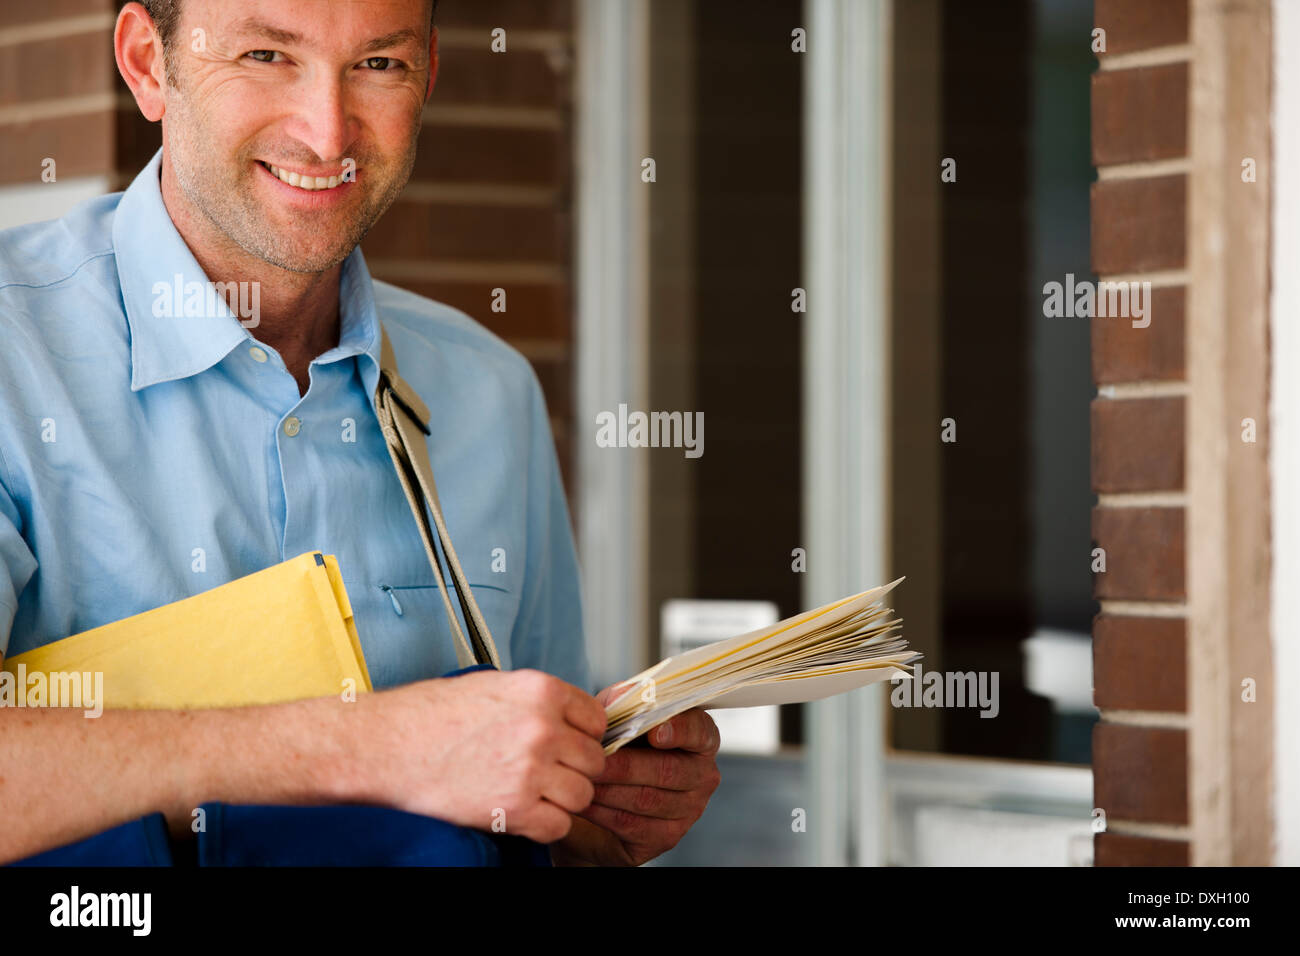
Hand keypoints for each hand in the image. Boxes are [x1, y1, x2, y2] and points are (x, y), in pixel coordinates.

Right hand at [344, 669, 606, 843]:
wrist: (386, 745)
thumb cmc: (430, 715)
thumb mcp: (494, 686)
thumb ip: (539, 702)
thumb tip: (571, 720)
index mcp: (541, 691)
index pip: (596, 719)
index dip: (582, 736)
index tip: (566, 744)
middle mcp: (542, 727)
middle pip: (594, 760)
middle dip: (573, 769)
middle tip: (545, 773)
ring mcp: (531, 769)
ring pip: (582, 794)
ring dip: (561, 799)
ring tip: (530, 793)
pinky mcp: (514, 807)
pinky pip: (558, 825)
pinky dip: (543, 825)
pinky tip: (519, 812)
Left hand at [554, 686, 720, 865]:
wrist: (603, 799)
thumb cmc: (618, 749)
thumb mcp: (618, 717)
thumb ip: (624, 701)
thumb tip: (625, 694)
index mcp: (700, 739)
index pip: (700, 732)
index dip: (679, 731)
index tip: (654, 732)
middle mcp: (702, 775)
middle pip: (669, 770)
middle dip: (627, 765)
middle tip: (595, 760)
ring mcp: (689, 809)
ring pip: (647, 799)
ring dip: (610, 789)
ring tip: (582, 779)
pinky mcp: (666, 837)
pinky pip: (633, 824)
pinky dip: (603, 812)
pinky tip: (583, 802)